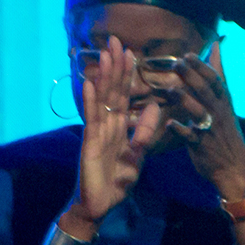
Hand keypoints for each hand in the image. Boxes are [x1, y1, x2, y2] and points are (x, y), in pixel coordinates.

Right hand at [68, 39, 168, 226]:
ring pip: (102, 98)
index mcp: (119, 127)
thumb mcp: (138, 154)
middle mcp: (106, 125)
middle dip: (115, 66)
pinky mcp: (89, 142)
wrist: (100, 204)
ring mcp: (96, 132)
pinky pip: (91, 117)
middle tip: (116, 40)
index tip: (131, 53)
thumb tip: (155, 107)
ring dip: (104, 75)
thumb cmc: (117, 180)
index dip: (128, 75)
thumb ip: (144, 132)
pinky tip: (89, 82)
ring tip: (105, 52)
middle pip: (112, 90)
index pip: (124, 95)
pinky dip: (90, 99)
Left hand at [161, 45, 244, 201]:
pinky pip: (190, 136)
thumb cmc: (226, 132)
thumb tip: (216, 47)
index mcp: (223, 101)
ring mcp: (210, 128)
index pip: (215, 80)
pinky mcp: (201, 144)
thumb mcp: (225, 101)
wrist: (235, 166)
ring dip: (185, 100)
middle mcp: (218, 112)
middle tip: (177, 63)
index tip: (188, 55)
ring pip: (198, 110)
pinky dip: (180, 130)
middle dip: (192, 76)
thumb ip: (217, 75)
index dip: (202, 67)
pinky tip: (170, 124)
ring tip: (170, 90)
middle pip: (205, 91)